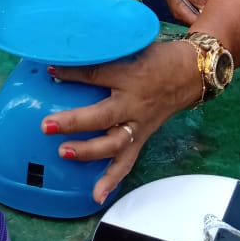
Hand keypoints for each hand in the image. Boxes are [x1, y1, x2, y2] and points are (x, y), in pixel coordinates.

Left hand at [41, 40, 201, 202]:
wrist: (192, 74)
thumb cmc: (160, 57)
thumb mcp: (135, 45)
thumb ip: (107, 51)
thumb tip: (75, 49)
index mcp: (131, 75)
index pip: (98, 75)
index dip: (73, 74)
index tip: (51, 72)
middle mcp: (135, 102)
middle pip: (103, 115)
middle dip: (75, 121)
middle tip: (47, 125)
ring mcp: (139, 124)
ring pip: (114, 143)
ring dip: (88, 152)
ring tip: (63, 153)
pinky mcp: (142, 138)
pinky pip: (127, 161)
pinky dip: (112, 179)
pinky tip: (97, 195)